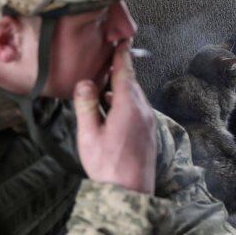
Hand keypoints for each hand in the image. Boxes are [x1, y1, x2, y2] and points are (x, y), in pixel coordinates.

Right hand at [73, 42, 156, 193]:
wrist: (130, 195)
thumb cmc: (107, 166)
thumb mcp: (89, 135)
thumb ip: (86, 106)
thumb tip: (85, 83)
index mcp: (128, 107)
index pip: (125, 73)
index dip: (122, 55)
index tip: (122, 40)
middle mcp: (143, 111)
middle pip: (131, 84)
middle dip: (119, 72)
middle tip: (106, 62)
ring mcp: (149, 124)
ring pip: (136, 98)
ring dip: (121, 90)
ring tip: (104, 89)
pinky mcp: (149, 135)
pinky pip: (139, 110)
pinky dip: (126, 104)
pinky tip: (113, 112)